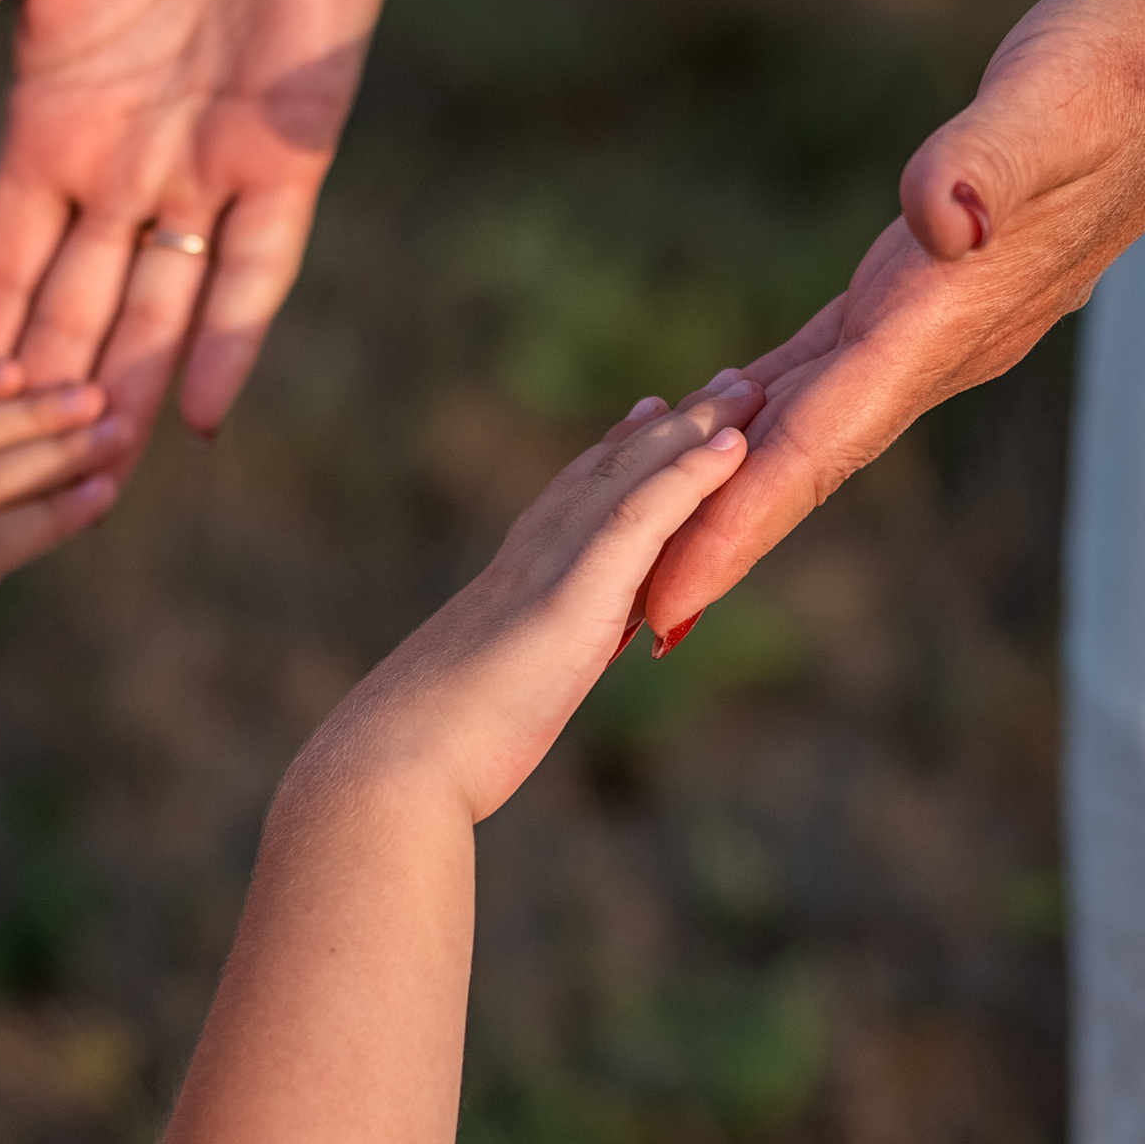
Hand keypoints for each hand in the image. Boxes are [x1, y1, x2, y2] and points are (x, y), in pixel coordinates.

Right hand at [0, 0, 409, 459]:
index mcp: (53, 124)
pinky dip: (232, 338)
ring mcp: (209, 170)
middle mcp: (127, 166)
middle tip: (7, 493)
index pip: (4, 257)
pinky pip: (258, 268)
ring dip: (132, 392)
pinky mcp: (288, 156)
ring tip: (96, 485)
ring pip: (163, 310)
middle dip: (49, 394)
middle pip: (79, 307)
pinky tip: (203, 415)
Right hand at [330, 385, 759, 822]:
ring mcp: (553, 565)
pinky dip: (690, 476)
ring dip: (693, 429)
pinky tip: (734, 450)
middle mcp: (532, 554)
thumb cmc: (430, 748)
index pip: (575, 497)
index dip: (621, 452)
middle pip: (612, 467)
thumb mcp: (487, 696)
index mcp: (514, 579)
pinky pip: (642, 515)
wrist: (397, 760)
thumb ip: (511, 673)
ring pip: (631, 474)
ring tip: (747, 389)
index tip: (655, 415)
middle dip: (672, 425)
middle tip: (726, 383)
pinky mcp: (574, 592)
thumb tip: (511, 691)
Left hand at [638, 0, 1144, 638]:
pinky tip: (712, 424)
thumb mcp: (1056, 100)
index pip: (819, 443)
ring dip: (729, 497)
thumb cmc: (1128, 69)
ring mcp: (932, 326)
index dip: (737, 523)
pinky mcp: (924, 288)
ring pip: (805, 430)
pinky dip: (760, 412)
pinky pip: (820, 373)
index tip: (665, 606)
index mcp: (942, 317)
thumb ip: (991, 162)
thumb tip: (942, 217)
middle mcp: (934, 346)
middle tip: (620, 634)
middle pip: (799, 466)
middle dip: (713, 548)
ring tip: (645, 561)